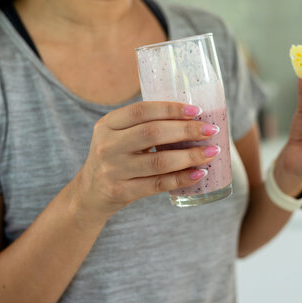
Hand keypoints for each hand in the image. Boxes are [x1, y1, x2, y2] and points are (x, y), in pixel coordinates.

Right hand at [70, 102, 220, 220]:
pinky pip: (158, 184)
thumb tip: (194, 117)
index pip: (141, 110)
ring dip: (190, 156)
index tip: (196, 111)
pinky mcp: (121, 192)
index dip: (170, 109)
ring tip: (211, 152)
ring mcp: (113, 170)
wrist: (90, 193)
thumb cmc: (115, 157)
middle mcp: (107, 145)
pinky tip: (199, 173)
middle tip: (211, 130)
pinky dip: (182, 178)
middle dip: (186, 131)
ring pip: (159, 161)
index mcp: (107, 124)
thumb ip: (144, 125)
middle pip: (152, 133)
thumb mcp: (118, 135)